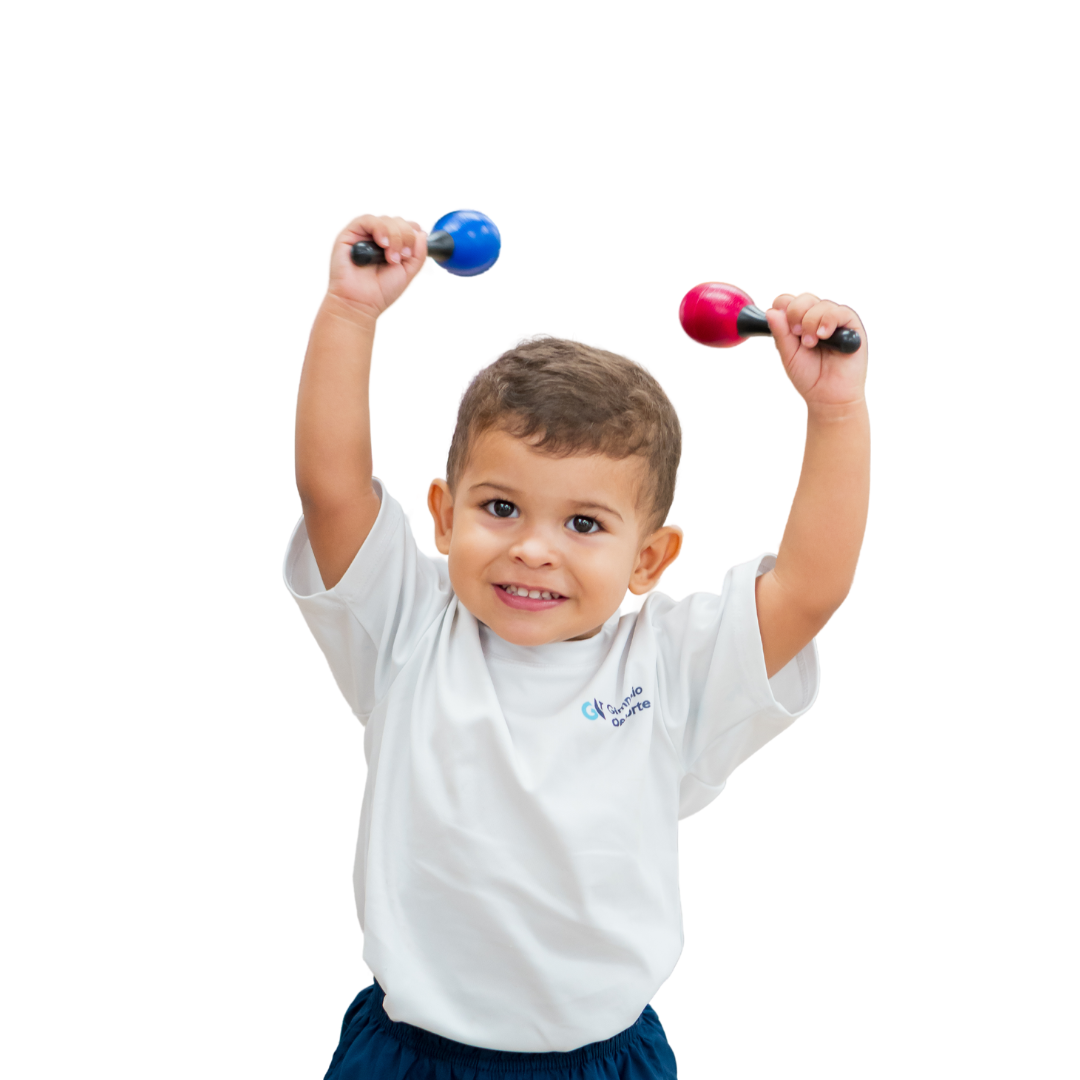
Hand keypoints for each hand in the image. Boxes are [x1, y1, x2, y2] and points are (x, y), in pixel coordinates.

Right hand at [323, 212, 429, 325]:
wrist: (360, 305)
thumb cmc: (381, 291)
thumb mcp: (410, 271)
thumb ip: (420, 251)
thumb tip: (422, 233)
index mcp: (392, 243)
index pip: (408, 225)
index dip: (414, 234)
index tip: (412, 253)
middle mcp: (377, 236)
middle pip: (399, 219)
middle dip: (406, 237)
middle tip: (403, 257)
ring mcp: (363, 233)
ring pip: (386, 218)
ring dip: (395, 237)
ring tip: (391, 258)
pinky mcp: (348, 232)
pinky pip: (367, 219)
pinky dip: (380, 229)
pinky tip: (382, 244)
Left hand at [765, 292, 867, 408]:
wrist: (828, 397)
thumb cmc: (808, 377)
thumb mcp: (788, 355)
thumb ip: (780, 333)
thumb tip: (770, 312)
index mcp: (798, 323)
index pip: (788, 301)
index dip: (783, 307)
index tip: (784, 326)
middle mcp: (816, 318)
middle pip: (803, 298)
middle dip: (796, 313)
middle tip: (797, 335)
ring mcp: (833, 320)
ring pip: (819, 304)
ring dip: (811, 322)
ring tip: (812, 343)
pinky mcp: (851, 325)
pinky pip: (838, 312)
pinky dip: (828, 321)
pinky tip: (824, 336)